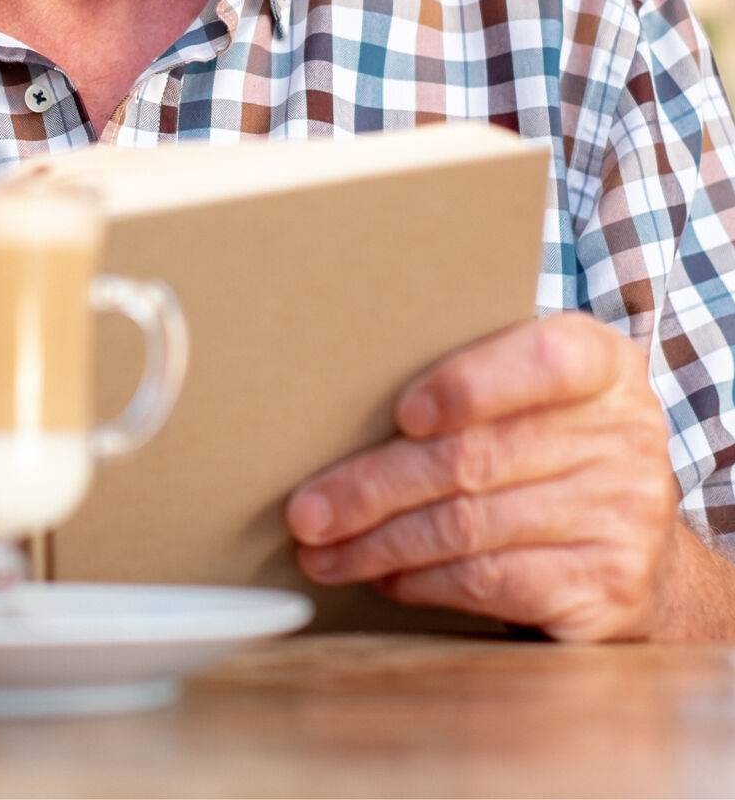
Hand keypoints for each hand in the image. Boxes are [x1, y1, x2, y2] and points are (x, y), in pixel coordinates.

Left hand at [285, 313, 681, 640]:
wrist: (639, 547)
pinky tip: (383, 577)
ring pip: (468, 526)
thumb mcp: (529, 396)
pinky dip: (422, 581)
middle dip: (373, 488)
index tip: (404, 414)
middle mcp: (625, 434)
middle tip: (307, 512)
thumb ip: (466, 383)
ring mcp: (625, 513)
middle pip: (475, 458)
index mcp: (601, 363)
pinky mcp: (609, 586)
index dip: (471, 385)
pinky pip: (491, 581)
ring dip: (379, 544)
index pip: (546, 360)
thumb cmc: (548, 447)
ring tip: (322, 551)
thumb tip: (332, 404)